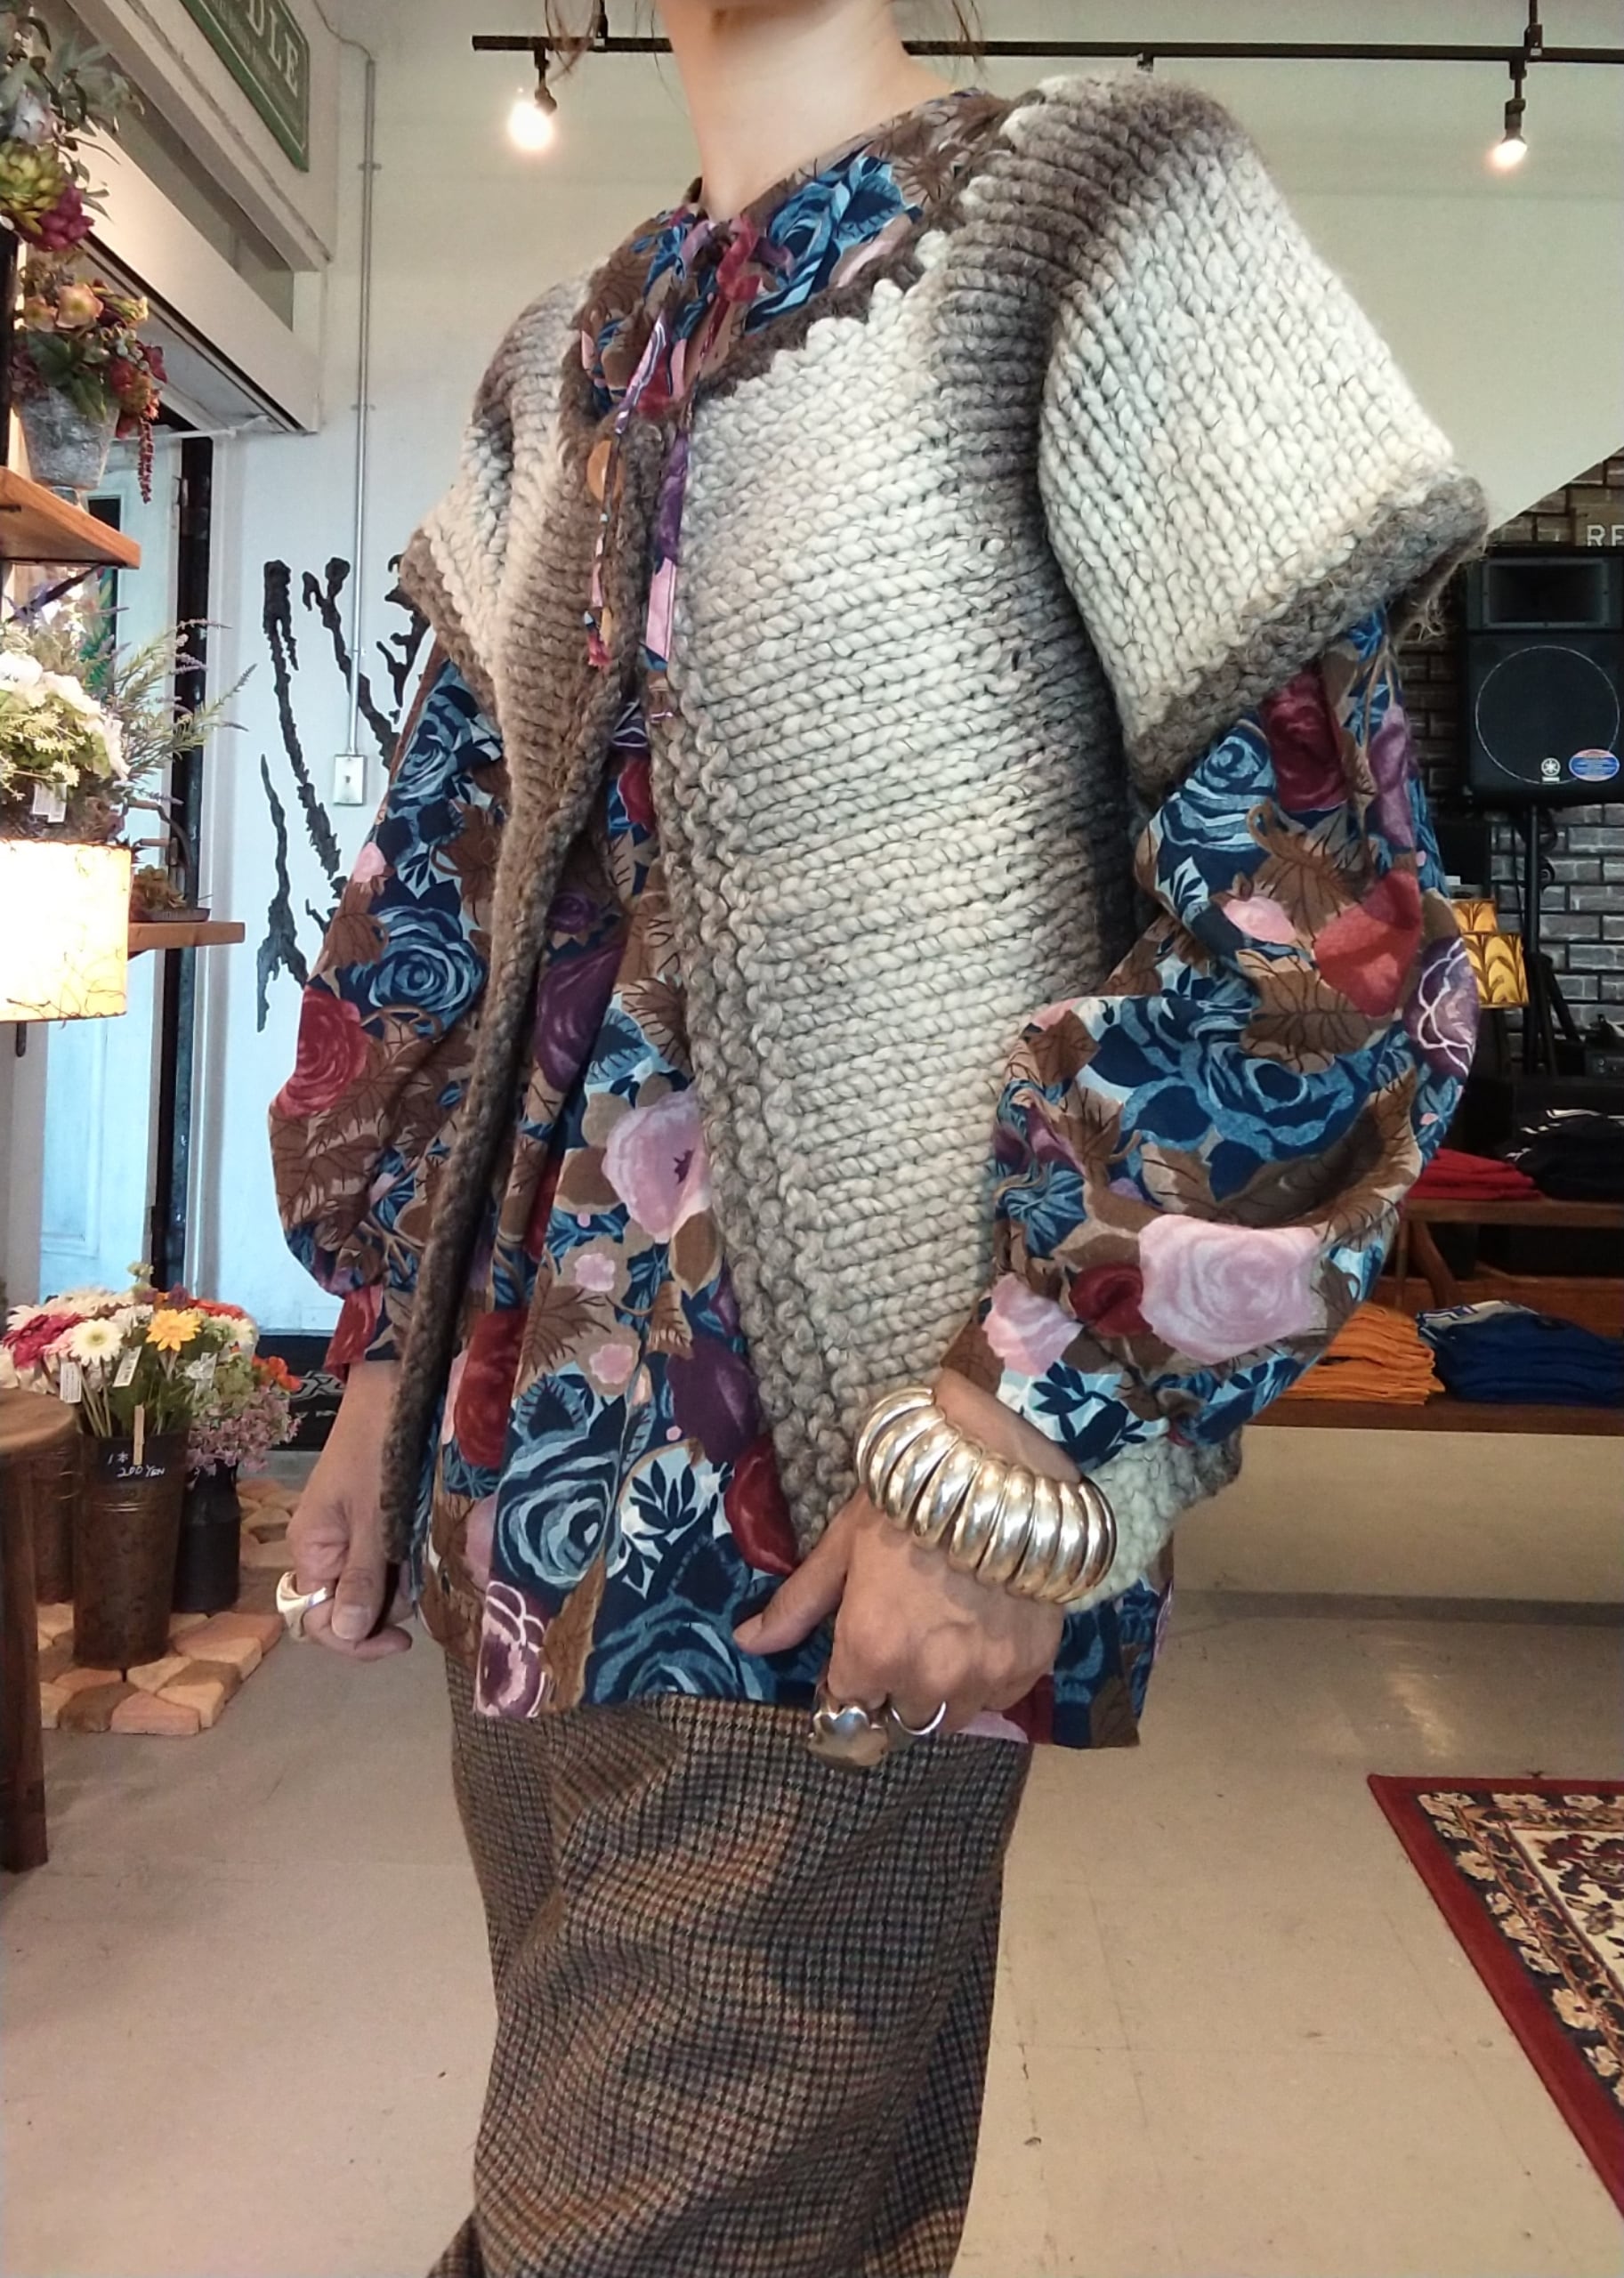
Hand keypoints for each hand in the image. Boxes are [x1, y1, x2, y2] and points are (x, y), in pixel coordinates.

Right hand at [286, 1360, 412, 1660]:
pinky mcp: (379, 1522)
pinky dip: (411, 1562)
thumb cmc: (377, 1448)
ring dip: (404, 1582)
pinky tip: (431, 1549)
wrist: (394, 1389)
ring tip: (428, 1555)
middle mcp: (327, 1549)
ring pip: (376, 1587)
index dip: (354, 1640)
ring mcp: (353, 1536)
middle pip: (351, 1609)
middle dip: (386, 1606)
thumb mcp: (373, 1516)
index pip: (319, 1621)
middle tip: (419, 1581)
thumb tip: (345, 1633)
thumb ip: (360, 1576)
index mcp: (311, 1550)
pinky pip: (391, 1561)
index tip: (400, 1639)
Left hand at [732, 1371, 1072, 1732]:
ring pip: (951, 1717)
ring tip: (941, 1639)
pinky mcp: (1030, 1666)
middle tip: (899, 1640)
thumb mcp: (841, 1546)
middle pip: (899, 1719)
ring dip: (939, 1693)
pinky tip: (981, 1634)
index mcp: (871, 1653)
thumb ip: (796, 1605)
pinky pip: (999, 1698)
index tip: (851, 1660)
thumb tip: (747, 1642)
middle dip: (891, 1690)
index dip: (844, 1684)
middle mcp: (928, 1679)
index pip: (845, 1709)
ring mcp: (985, 1677)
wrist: (1000, 1471)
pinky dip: (986, 1680)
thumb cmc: (907, 1500)